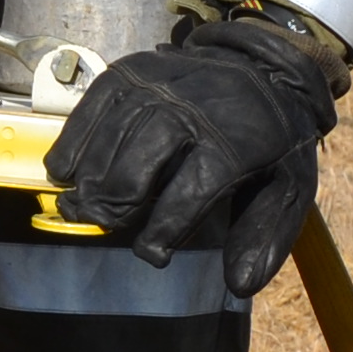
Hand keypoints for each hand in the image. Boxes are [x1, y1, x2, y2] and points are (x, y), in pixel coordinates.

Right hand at [42, 10, 340, 294]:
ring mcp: (160, 84)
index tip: (151, 254)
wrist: (267, 67)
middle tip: (104, 225)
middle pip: (139, 162)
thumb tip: (239, 284)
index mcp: (236, 143)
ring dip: (89, 177)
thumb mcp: (289, 187)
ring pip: (111, 135)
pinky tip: (63, 170)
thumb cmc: (273, 140)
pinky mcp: (135, 68)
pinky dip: (73, 139)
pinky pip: (93, 104)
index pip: (190, 192)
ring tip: (78, 207)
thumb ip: (264, 236)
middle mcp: (193, 109)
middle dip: (116, 203)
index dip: (164, 229)